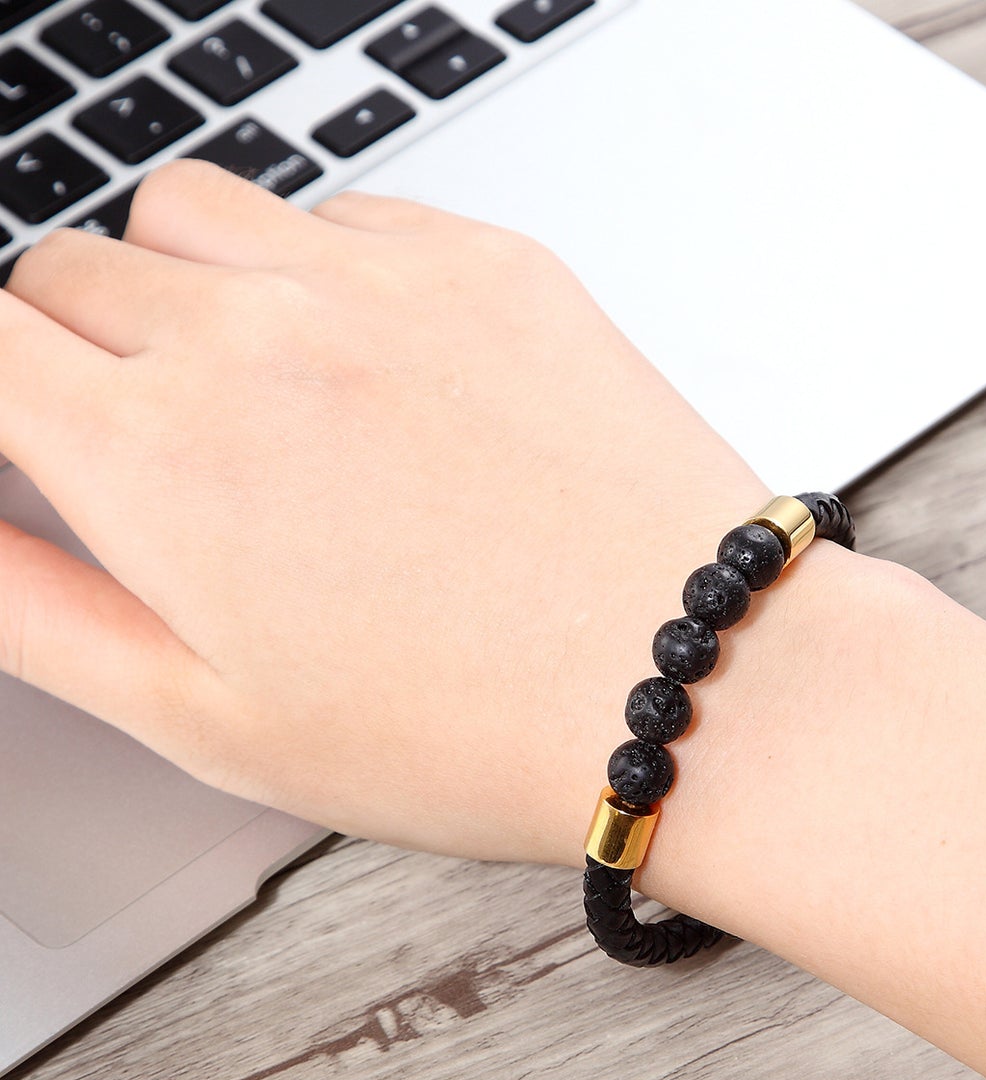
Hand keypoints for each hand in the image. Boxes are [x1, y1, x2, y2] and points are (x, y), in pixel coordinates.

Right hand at [0, 160, 780, 864]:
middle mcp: (252, 336)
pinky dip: (323, 272)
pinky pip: (348, 218)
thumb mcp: (213, 722)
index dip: (0, 390)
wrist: (686, 677)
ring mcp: (378, 283)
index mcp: (156, 456)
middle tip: (165, 451)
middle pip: (74, 271)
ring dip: (189, 287)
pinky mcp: (489, 264)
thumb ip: (38, 611)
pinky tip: (383, 374)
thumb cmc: (471, 728)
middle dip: (81, 350)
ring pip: (197, 213)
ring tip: (263, 398)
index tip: (37, 436)